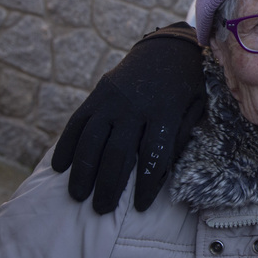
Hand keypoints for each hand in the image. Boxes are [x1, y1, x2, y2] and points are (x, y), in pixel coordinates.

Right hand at [51, 23, 204, 213]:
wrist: (168, 47)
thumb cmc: (187, 85)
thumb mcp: (197, 107)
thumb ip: (181, 136)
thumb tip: (163, 171)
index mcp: (165, 111)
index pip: (154, 155)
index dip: (147, 184)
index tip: (141, 207)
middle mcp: (136, 106)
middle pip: (118, 153)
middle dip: (109, 186)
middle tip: (101, 210)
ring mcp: (113, 99)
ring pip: (92, 140)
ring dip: (83, 171)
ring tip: (78, 196)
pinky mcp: (97, 94)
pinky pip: (77, 123)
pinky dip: (66, 145)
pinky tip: (60, 167)